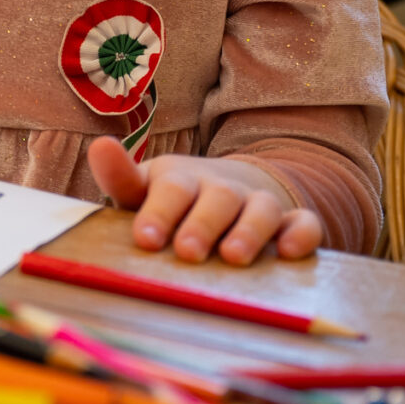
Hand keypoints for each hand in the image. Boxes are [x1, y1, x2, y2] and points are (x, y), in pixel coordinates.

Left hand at [88, 138, 320, 262]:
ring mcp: (258, 202)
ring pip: (261, 210)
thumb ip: (121, 179)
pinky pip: (304, 223)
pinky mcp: (291, 221)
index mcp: (181, 179)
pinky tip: (288, 253)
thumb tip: (100, 146)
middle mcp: (222, 188)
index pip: (171, 189)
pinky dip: (300, 236)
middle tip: (188, 252)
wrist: (232, 191)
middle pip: (217, 199)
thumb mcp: (145, 190)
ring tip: (233, 257)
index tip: (146, 239)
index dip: (159, 213)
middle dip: (202, 225)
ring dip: (249, 232)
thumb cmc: (175, 201)